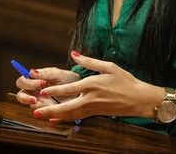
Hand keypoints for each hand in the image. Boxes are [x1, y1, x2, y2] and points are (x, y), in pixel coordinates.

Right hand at [15, 66, 79, 108]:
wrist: (80, 90)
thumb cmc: (66, 79)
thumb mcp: (57, 73)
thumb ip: (45, 73)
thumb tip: (31, 71)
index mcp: (34, 81)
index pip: (22, 82)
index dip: (28, 84)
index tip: (41, 83)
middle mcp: (34, 92)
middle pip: (21, 96)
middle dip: (26, 98)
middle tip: (35, 99)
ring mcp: (40, 103)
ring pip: (32, 107)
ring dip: (40, 105)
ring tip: (51, 104)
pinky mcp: (47, 111)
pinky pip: (43, 114)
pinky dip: (48, 112)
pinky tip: (55, 110)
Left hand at [32, 51, 164, 121]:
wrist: (139, 99)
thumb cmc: (125, 81)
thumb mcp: (108, 66)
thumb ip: (89, 61)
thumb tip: (74, 53)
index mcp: (92, 84)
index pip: (69, 88)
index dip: (55, 90)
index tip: (42, 90)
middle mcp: (90, 98)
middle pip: (67, 106)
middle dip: (50, 110)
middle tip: (36, 112)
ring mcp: (93, 108)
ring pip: (71, 114)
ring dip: (55, 116)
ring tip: (41, 117)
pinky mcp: (96, 113)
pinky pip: (77, 117)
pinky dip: (66, 119)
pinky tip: (57, 121)